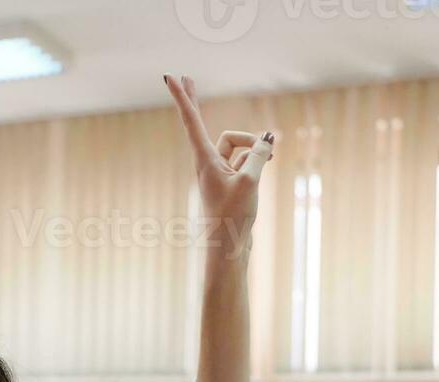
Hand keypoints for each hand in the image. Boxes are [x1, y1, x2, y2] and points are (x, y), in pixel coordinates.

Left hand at [164, 73, 273, 249]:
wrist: (229, 248)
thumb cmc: (233, 218)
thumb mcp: (250, 182)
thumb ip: (259, 156)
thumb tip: (266, 139)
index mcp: (204, 160)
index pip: (191, 120)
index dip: (182, 97)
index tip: (170, 76)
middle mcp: (207, 162)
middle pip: (201, 124)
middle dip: (194, 101)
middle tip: (186, 77)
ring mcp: (219, 171)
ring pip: (240, 147)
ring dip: (254, 153)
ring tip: (258, 173)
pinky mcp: (230, 180)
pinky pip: (247, 160)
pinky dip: (257, 161)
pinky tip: (268, 164)